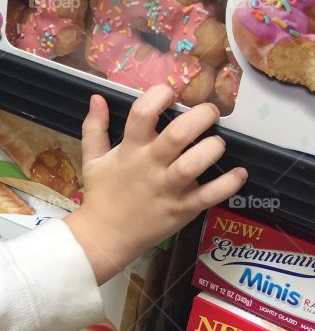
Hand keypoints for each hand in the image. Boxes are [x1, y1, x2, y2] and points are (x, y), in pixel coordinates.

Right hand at [65, 84, 247, 284]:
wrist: (104, 237)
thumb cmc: (101, 195)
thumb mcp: (92, 159)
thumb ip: (94, 127)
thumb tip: (97, 97)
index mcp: (130, 149)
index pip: (143, 113)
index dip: (159, 95)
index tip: (170, 93)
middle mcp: (151, 165)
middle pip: (178, 134)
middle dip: (200, 116)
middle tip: (209, 113)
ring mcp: (168, 188)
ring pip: (195, 163)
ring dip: (212, 147)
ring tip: (218, 143)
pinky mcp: (182, 209)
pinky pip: (209, 195)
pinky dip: (228, 184)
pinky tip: (239, 173)